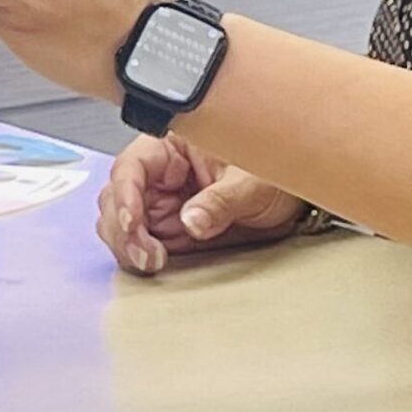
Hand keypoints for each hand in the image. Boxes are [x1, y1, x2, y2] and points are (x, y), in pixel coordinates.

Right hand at [99, 134, 302, 274]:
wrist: (295, 201)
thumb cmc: (276, 175)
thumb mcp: (254, 184)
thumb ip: (222, 201)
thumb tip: (191, 220)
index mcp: (173, 147)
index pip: (133, 166)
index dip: (125, 194)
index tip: (133, 222)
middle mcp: (160, 174)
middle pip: (116, 196)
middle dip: (123, 227)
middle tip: (146, 254)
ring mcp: (161, 203)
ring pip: (119, 222)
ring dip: (126, 244)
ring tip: (151, 261)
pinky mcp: (167, 229)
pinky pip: (138, 242)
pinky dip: (136, 255)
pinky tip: (153, 263)